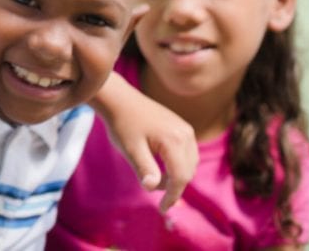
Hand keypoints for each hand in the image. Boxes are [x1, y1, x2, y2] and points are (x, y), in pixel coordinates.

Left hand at [89, 72, 197, 211]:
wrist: (119, 100)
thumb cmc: (122, 124)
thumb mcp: (131, 149)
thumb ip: (144, 169)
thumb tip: (152, 189)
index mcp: (175, 140)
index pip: (180, 177)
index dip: (172, 196)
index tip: (161, 209)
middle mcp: (186, 134)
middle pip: (187, 172)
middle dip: (172, 186)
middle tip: (152, 190)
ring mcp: (185, 129)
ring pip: (189, 164)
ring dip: (175, 175)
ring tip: (153, 176)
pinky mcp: (182, 127)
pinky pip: (186, 153)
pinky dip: (177, 164)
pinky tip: (160, 165)